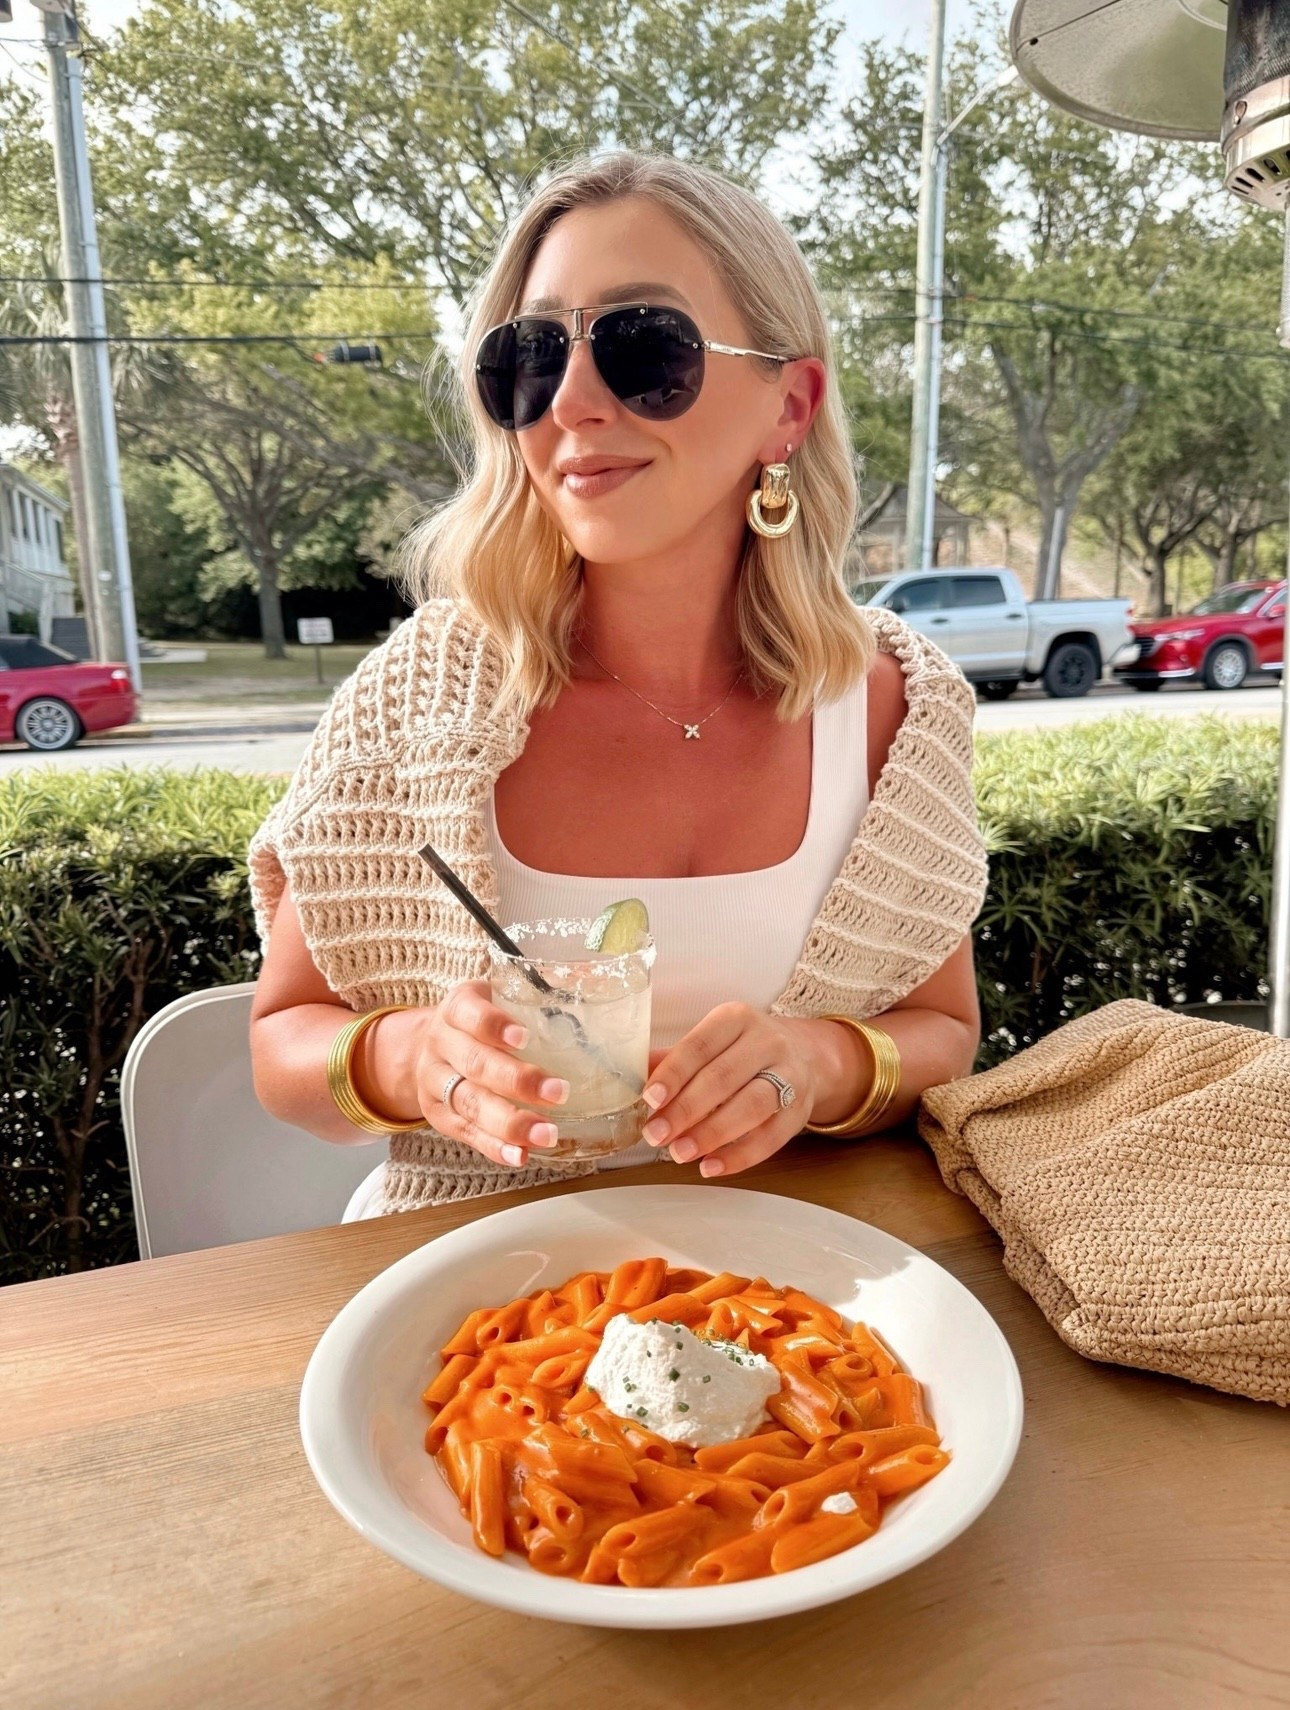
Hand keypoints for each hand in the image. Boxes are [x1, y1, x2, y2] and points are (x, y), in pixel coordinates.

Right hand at [392, 981, 569, 1169]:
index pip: (470, 1013)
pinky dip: (495, 1147)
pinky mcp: (438, 1115)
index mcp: (457, 1007)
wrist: (426, 1047)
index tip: (525, 1037)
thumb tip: (589, 994)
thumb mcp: (496, 997)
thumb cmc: (480, 1020)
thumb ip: (533, 998)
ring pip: (470, 1103)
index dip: (495, 1026)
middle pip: (475, 1063)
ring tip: (546, 1133)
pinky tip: (520, 1154)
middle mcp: (441, 1043)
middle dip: (517, 1081)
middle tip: (558, 1092)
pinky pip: (466, 1133)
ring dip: (510, 1122)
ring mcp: (435, 1081)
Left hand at [638, 1003, 825, 1177]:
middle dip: (686, 1110)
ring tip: (679, 1153)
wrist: (804, 1056)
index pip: (700, 1045)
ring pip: (752, 1105)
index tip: (650, 1099)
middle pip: (723, 1077)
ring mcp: (789, 1074)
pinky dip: (739, 1155)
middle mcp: (767, 1041)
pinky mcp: (800, 1109)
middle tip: (656, 1136)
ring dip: (712, 1133)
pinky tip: (710, 1166)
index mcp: (736, 1019)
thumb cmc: (742, 1051)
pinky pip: (771, 1136)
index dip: (674, 1074)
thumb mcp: (711, 1043)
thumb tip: (628, 1078)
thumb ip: (673, 1060)